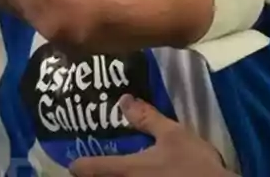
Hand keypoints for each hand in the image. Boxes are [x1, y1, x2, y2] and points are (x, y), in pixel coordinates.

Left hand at [70, 96, 230, 176]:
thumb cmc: (194, 165)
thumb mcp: (173, 135)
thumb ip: (146, 117)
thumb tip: (124, 99)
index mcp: (127, 170)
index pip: (87, 169)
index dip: (77, 164)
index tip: (75, 159)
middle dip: (90, 175)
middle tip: (92, 166)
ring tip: (112, 171)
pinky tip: (140, 176)